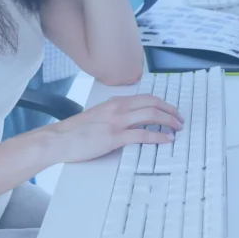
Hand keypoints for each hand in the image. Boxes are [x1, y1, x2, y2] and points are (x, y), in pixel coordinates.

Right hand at [47, 94, 183, 163]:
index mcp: (115, 102)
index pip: (146, 98)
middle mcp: (118, 108)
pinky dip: (158, 136)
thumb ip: (115, 113)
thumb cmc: (76, 131)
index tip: (172, 110)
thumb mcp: (99, 115)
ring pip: (151, 115)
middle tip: (180, 120)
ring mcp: (117, 121)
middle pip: (153, 103)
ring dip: (168, 121)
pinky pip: (142, 134)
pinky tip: (166, 139)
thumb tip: (131, 119)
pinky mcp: (114, 137)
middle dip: (170, 111)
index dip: (163, 104)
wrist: (58, 139)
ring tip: (177, 128)